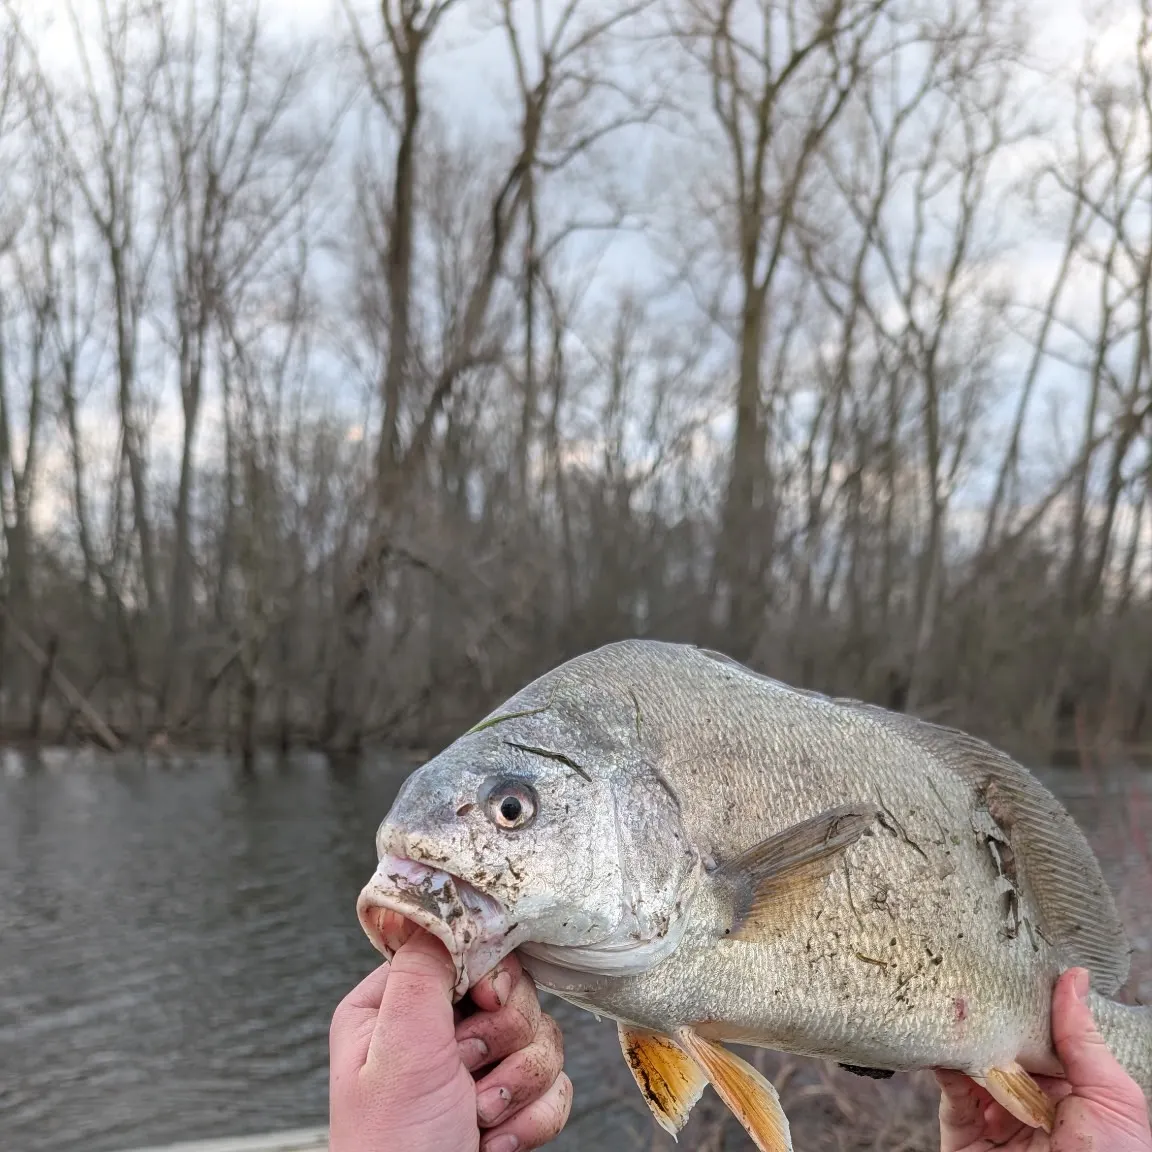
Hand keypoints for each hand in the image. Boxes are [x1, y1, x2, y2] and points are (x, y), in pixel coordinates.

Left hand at [330, 929, 571, 1151]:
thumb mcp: (399, 1051)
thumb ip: (424, 971)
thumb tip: (442, 904)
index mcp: (396, 1005)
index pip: (467, 950)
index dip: (488, 977)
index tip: (483, 1005)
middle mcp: (436, 1030)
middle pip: (513, 993)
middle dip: (505, 1042)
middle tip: (470, 1076)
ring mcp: (477, 1070)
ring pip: (543, 1037)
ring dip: (519, 1086)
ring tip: (480, 1119)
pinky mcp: (511, 1104)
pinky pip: (557, 1085)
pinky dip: (533, 1119)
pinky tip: (496, 1143)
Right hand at [938, 968, 1150, 1151]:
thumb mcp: (1112, 1100)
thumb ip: (1083, 1041)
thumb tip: (1074, 978)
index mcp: (1072, 1092)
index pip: (1043, 1036)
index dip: (1028, 1003)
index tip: (1011, 963)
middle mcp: (1032, 1102)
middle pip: (1004, 1045)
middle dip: (990, 1014)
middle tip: (972, 971)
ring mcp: (996, 1117)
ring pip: (972, 1062)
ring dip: (963, 1034)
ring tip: (953, 999)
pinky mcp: (963, 1133)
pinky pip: (950, 1092)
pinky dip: (943, 1063)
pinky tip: (943, 1039)